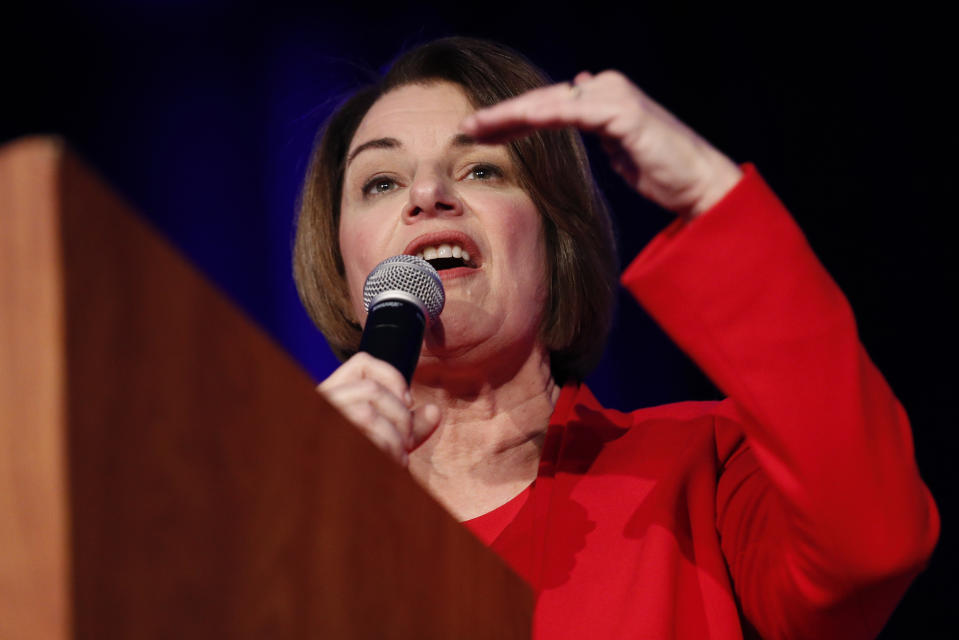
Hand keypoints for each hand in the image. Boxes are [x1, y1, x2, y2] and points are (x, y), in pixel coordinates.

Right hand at [317, 352, 440, 466]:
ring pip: (367, 413)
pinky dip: (388, 450)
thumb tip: (435, 411)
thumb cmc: (361, 466)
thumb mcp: (388, 440)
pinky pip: (364, 437)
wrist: (338, 496)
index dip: (392, 376)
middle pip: (371, 389)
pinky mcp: (327, 444)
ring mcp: (321, 423)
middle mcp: (321, 404)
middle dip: (401, 415)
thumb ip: (410, 426)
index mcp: (333, 394)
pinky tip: (395, 465)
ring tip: (401, 455)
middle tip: (408, 441)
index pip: (361, 363)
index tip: (408, 401)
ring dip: (395, 436)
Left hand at [460, 70, 742, 218]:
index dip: (513, 117)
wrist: (699, 183)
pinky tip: (512, 124)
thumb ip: (597, 130)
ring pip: (549, 104)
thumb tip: (573, 110)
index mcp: (603, 96)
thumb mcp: (620, 150)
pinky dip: (539, 117)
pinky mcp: (621, 111)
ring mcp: (613, 95)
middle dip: (502, 115)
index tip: (480, 131)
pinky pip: (570, 113)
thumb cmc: (662, 172)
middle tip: (466, 127)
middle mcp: (606, 87)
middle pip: (543, 100)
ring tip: (476, 127)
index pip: (549, 105)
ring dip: (510, 115)